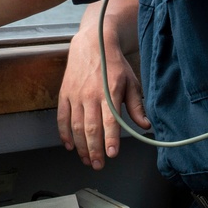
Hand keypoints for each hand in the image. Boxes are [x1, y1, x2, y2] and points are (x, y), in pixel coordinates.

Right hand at [57, 0, 148, 169]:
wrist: (93, 43)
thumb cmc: (114, 64)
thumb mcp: (130, 82)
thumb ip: (136, 106)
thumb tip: (144, 126)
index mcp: (109, 92)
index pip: (109, 121)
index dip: (110, 139)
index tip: (112, 154)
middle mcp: (90, 95)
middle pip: (90, 128)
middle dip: (94, 149)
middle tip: (98, 165)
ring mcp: (75, 95)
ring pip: (76, 126)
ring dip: (80, 146)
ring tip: (87, 159)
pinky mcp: (65, 93)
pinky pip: (62, 117)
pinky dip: (64, 133)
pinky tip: (69, 145)